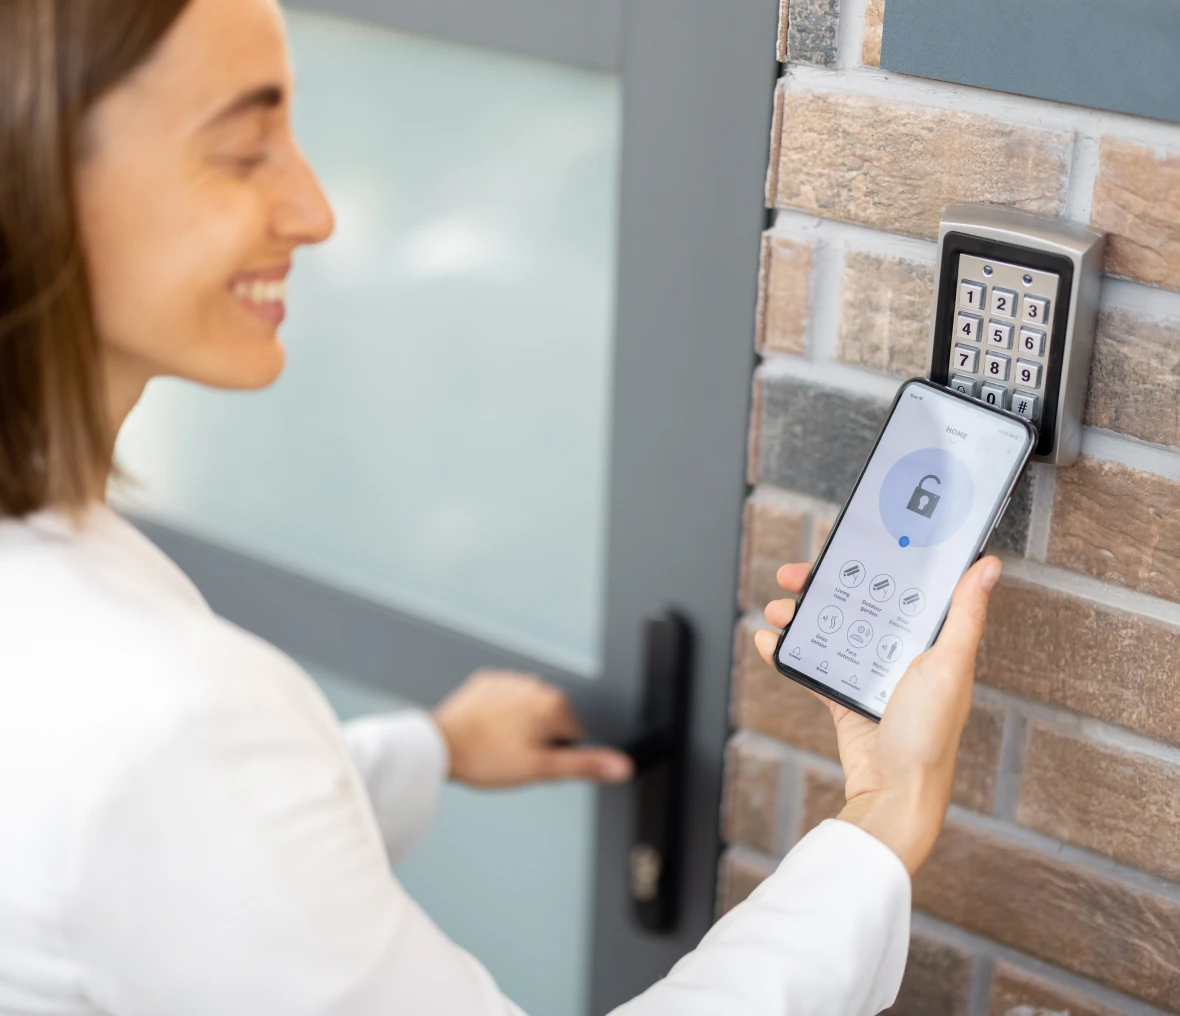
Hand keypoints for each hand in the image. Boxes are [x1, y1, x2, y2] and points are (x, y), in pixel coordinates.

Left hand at [432, 670, 633, 788]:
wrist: (441, 745)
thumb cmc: (487, 757)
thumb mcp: (541, 769)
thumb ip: (585, 765)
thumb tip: (622, 766)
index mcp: (554, 704)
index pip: (574, 735)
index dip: (555, 755)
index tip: (534, 763)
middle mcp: (536, 684)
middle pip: (551, 721)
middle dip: (539, 740)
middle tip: (515, 758)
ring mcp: (510, 680)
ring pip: (527, 710)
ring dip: (519, 727)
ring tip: (497, 746)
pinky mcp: (487, 682)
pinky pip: (504, 700)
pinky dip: (499, 715)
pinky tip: (486, 731)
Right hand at [755, 556, 1001, 873]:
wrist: (894, 795)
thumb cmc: (929, 736)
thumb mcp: (949, 666)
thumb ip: (965, 615)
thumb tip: (988, 566)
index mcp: (931, 641)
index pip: (900, 587)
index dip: (873, 563)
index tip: (845, 547)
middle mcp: (901, 654)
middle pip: (857, 604)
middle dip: (823, 587)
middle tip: (795, 576)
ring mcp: (870, 676)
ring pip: (831, 630)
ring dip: (800, 616)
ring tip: (779, 610)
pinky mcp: (845, 699)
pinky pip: (813, 666)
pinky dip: (789, 653)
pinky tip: (770, 641)